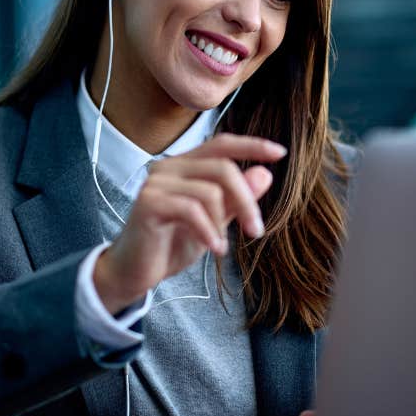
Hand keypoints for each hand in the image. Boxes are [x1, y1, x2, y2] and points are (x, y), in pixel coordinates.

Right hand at [93, 134, 285, 313]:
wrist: (135, 271)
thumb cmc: (172, 244)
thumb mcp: (215, 222)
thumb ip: (236, 200)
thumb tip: (265, 174)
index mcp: (184, 166)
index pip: (222, 144)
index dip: (251, 145)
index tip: (280, 153)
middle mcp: (168, 167)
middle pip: (222, 167)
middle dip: (246, 199)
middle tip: (257, 230)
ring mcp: (156, 183)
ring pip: (209, 191)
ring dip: (226, 222)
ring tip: (223, 247)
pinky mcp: (149, 203)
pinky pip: (192, 210)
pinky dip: (209, 231)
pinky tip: (214, 248)